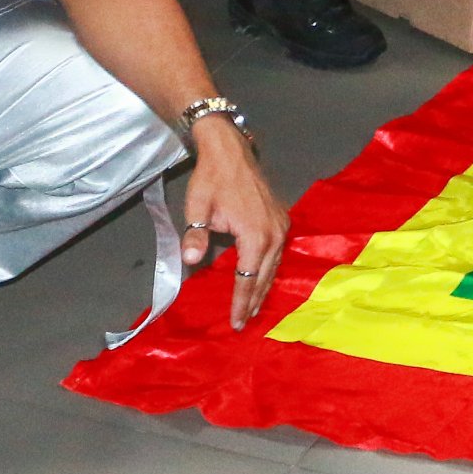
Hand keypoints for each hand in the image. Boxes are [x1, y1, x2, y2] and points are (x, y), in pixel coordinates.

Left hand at [180, 121, 288, 329]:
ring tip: (252, 307)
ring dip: (262, 286)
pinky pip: (277, 252)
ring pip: (274, 265)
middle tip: (244, 322)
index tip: (236, 323)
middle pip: (265, 276)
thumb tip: (191, 260)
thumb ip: (196, 235)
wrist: (230, 150)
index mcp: (255, 234)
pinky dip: (268, 269)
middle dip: (254, 300)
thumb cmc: (211, 179)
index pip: (248, 278)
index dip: (241, 302)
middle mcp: (274, 232)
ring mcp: (281, 225)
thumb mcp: (198, 208)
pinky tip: (261, 278)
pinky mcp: (281, 218)